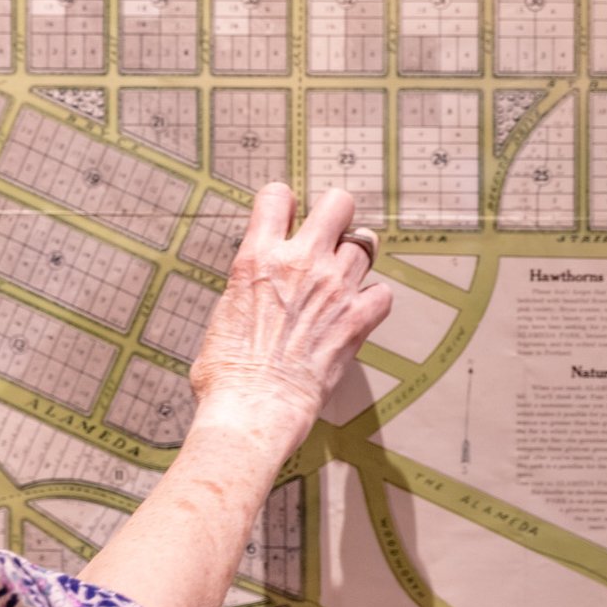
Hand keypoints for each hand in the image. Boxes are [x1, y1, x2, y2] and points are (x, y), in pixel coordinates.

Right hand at [190, 184, 393, 448]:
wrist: (252, 409)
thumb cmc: (225, 376)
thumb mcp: (223, 316)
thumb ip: (246, 292)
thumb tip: (251, 298)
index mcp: (257, 259)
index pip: (277, 196)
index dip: (285, 205)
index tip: (286, 221)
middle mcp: (299, 263)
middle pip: (339, 204)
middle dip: (337, 216)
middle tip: (330, 239)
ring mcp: (333, 288)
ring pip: (366, 245)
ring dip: (355, 262)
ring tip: (342, 284)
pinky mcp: (356, 319)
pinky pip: (383, 293)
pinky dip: (373, 301)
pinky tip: (357, 315)